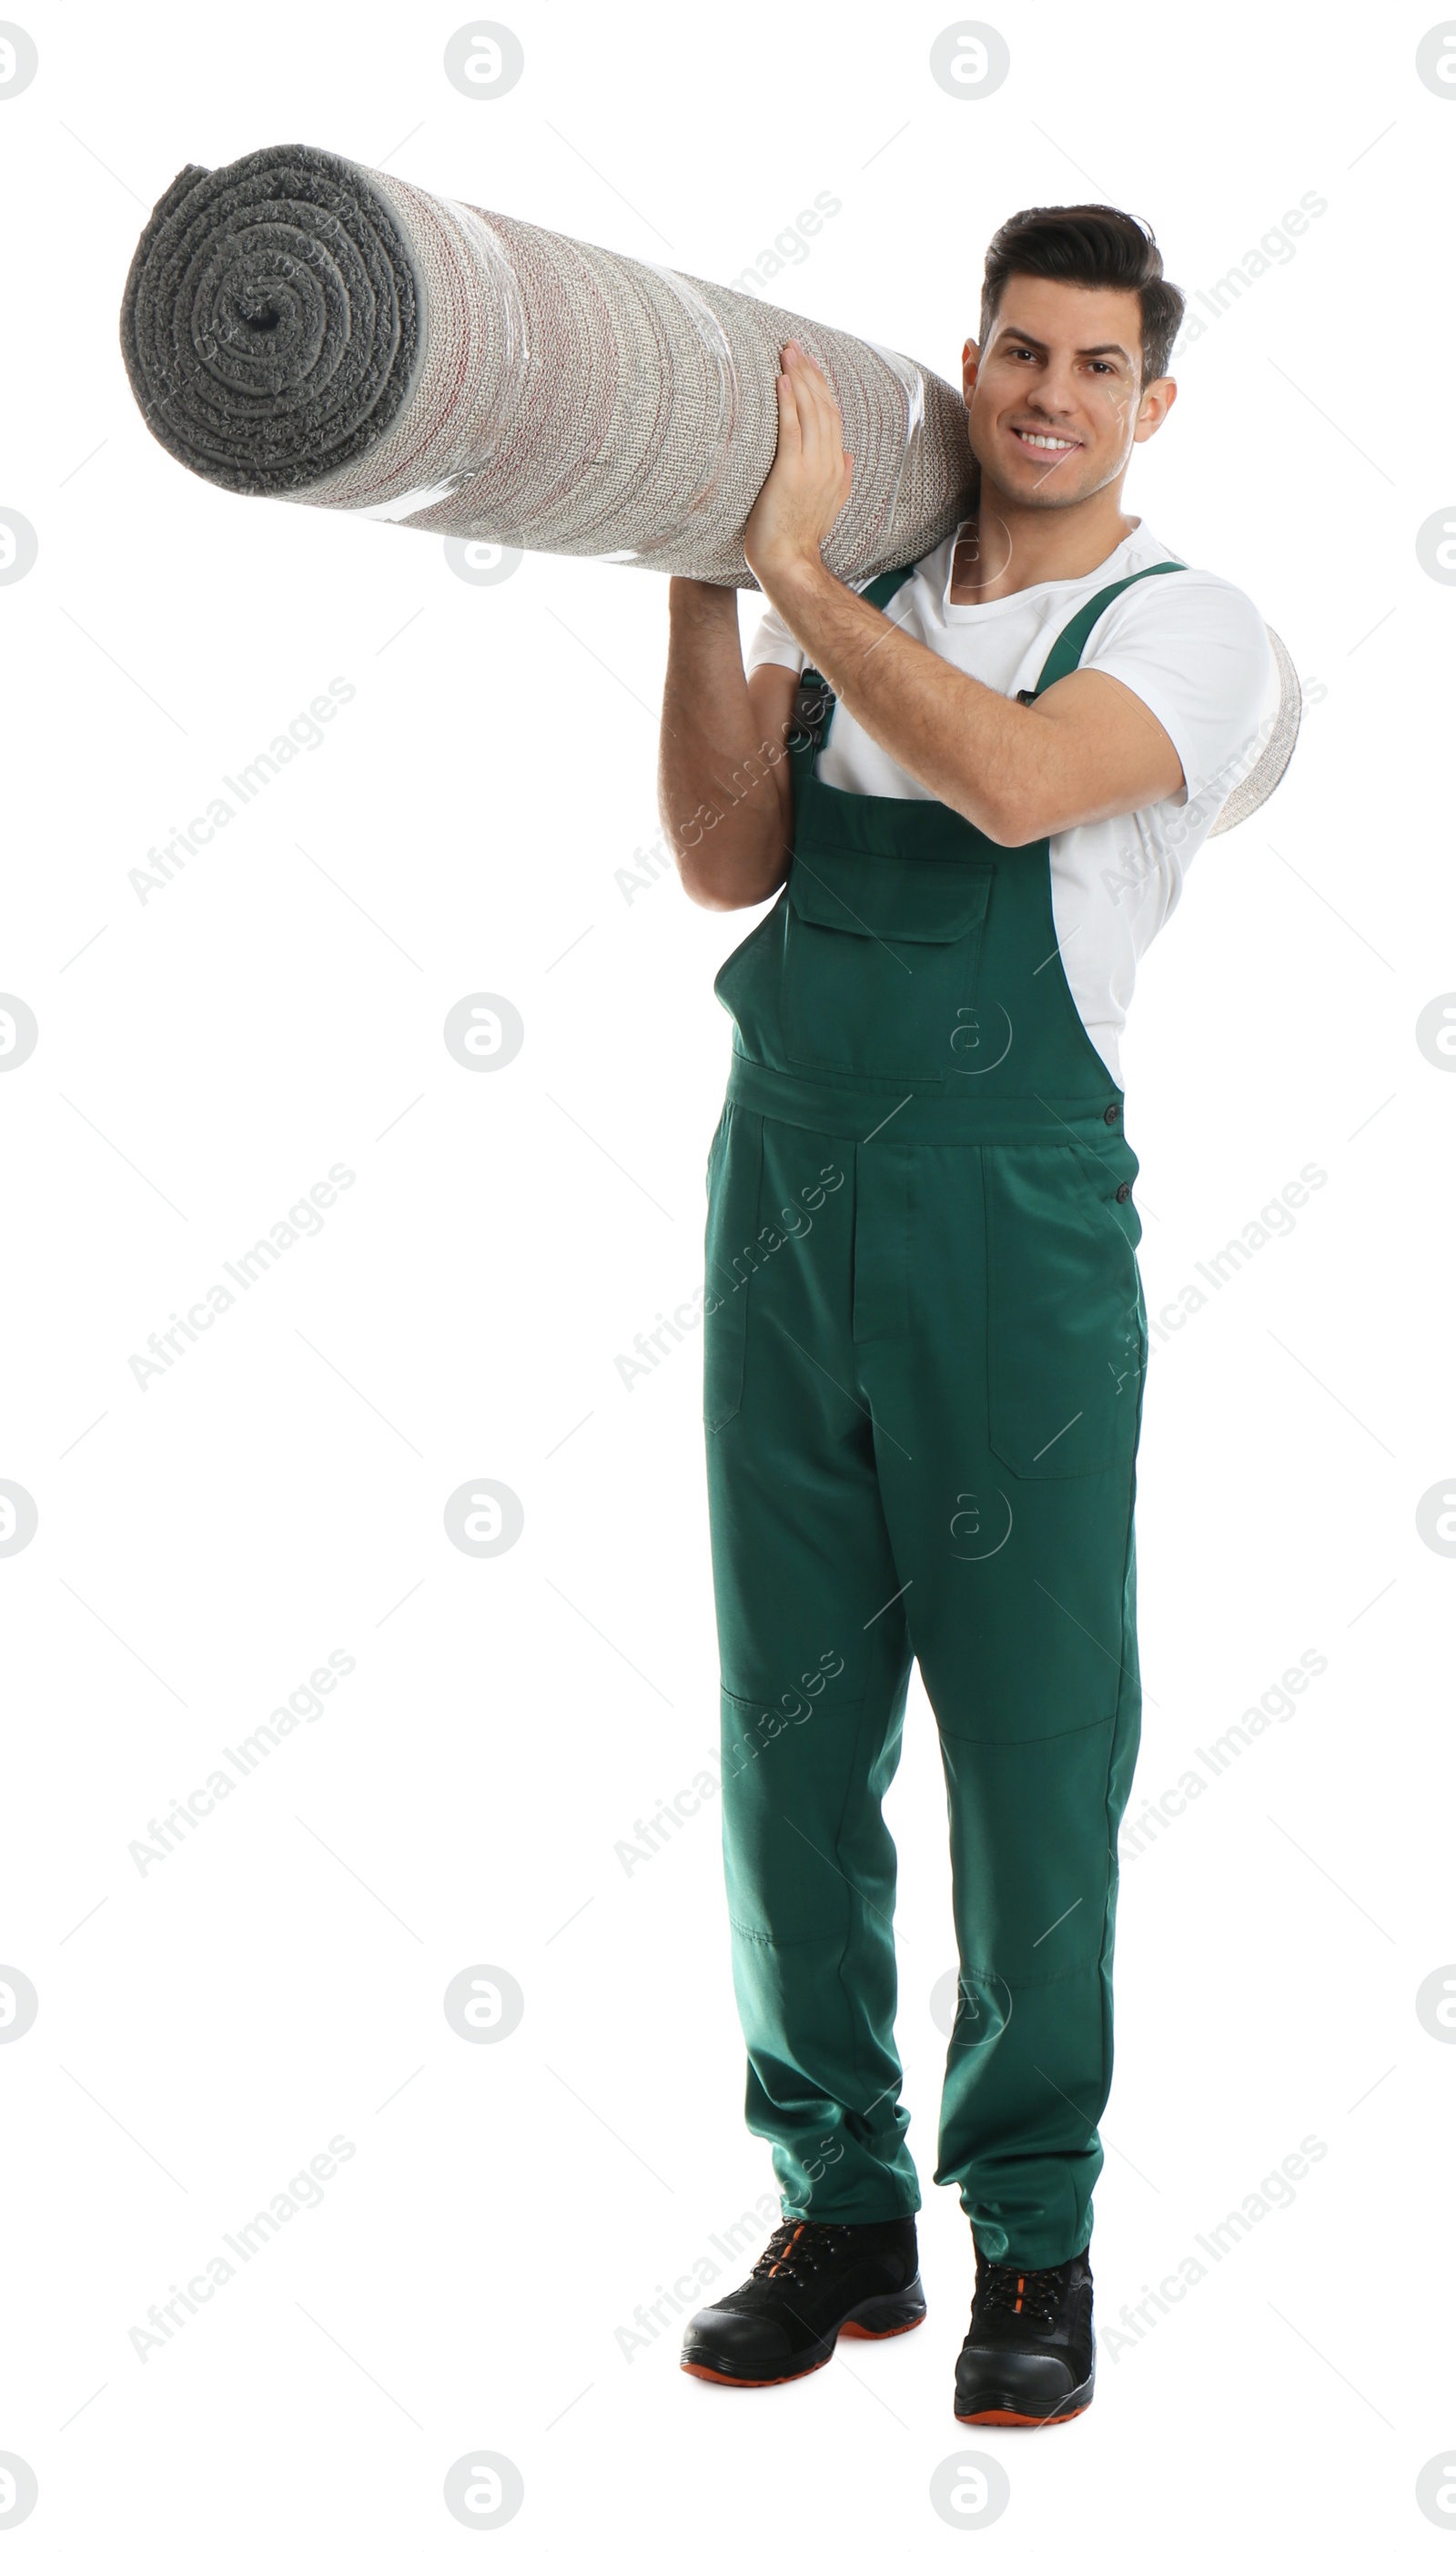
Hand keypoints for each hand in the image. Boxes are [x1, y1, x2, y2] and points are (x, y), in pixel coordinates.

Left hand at [743, 340, 854, 588]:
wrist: (789, 562)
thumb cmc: (799, 537)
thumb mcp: (829, 505)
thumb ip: (841, 478)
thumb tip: (847, 455)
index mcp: (838, 467)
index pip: (832, 416)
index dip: (821, 386)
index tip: (810, 363)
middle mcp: (829, 462)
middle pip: (823, 406)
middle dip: (810, 372)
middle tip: (795, 345)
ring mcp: (812, 467)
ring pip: (810, 412)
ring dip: (799, 378)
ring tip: (787, 352)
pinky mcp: (791, 473)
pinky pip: (791, 430)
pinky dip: (788, 402)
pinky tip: (782, 380)